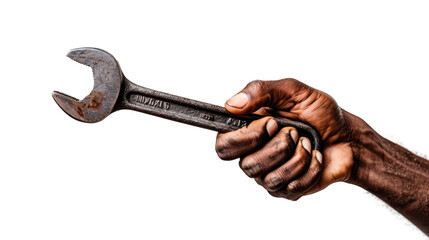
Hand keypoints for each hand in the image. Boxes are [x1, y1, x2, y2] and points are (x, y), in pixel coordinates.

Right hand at [215, 79, 354, 199]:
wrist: (348, 137)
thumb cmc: (320, 114)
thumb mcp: (293, 91)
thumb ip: (260, 91)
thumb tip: (232, 104)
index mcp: (248, 131)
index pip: (223, 145)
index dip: (246, 137)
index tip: (272, 123)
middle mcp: (254, 155)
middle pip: (245, 166)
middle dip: (276, 148)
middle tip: (293, 132)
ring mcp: (269, 174)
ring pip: (270, 177)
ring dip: (297, 156)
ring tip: (307, 142)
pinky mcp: (287, 190)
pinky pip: (291, 186)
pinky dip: (310, 167)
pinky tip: (315, 157)